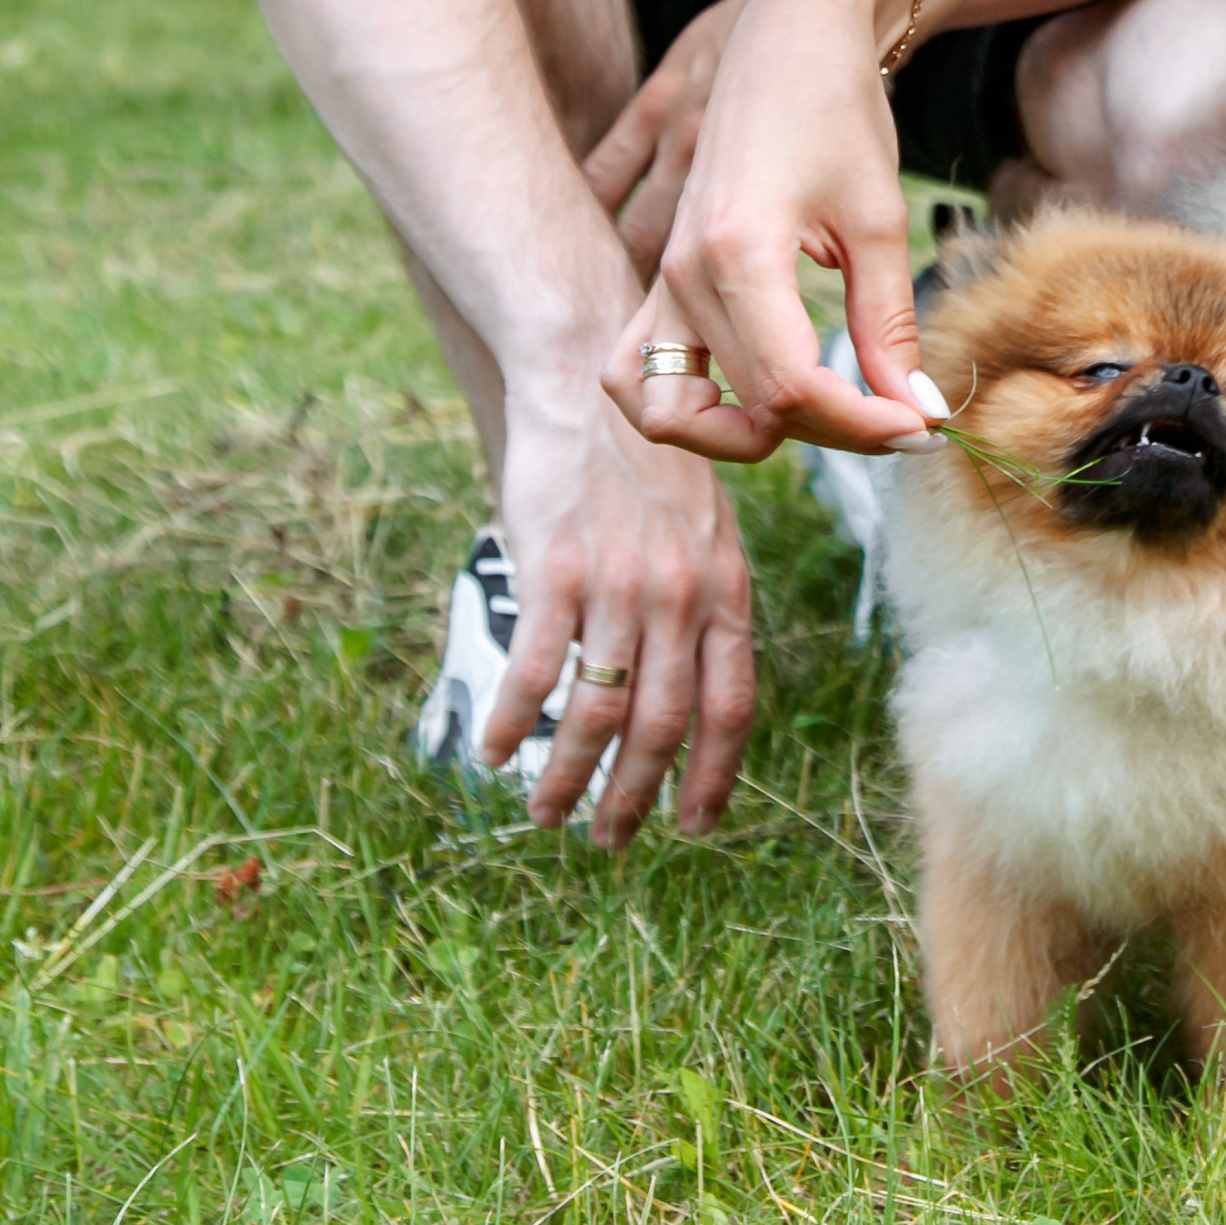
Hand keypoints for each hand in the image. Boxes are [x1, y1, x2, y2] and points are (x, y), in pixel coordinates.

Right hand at [483, 389, 757, 847]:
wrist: (591, 383)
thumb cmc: (646, 466)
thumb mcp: (705, 533)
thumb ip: (703, 607)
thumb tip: (689, 695)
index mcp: (724, 591)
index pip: (729, 708)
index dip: (714, 777)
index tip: (695, 826)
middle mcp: (679, 597)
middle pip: (661, 726)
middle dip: (633, 796)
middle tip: (607, 841)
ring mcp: (618, 586)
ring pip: (597, 713)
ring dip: (569, 776)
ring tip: (546, 813)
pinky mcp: (556, 571)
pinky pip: (535, 671)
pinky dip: (513, 722)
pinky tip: (495, 752)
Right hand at [602, 0, 937, 465]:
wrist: (788, 38)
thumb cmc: (839, 111)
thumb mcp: (879, 220)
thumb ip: (889, 325)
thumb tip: (912, 412)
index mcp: (739, 252)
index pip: (790, 388)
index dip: (861, 426)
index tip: (918, 424)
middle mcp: (683, 272)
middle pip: (748, 406)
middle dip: (830, 429)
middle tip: (890, 411)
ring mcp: (661, 275)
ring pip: (662, 410)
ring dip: (730, 435)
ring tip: (807, 410)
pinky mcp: (659, 274)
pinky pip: (636, 369)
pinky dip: (684, 403)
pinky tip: (750, 391)